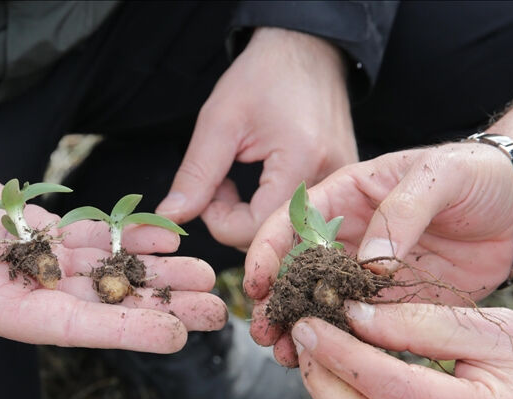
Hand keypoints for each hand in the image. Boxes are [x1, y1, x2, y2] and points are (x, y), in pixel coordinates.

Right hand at [0, 120, 226, 351]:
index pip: (66, 327)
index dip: (122, 331)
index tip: (176, 334)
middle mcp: (16, 289)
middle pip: (99, 304)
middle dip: (156, 304)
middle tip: (215, 306)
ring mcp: (27, 259)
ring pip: (102, 271)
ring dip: (152, 271)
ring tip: (203, 271)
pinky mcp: (31, 228)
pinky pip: (88, 237)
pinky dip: (126, 235)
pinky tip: (163, 231)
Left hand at [156, 27, 357, 249]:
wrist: (307, 49)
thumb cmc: (263, 76)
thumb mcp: (218, 121)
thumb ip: (195, 175)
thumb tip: (170, 217)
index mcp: (302, 161)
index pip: (256, 229)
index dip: (219, 222)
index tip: (207, 194)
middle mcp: (332, 178)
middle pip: (274, 236)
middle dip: (234, 221)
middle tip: (219, 185)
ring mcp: (342, 183)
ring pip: (287, 231)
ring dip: (252, 217)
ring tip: (239, 180)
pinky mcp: (342, 184)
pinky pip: (302, 217)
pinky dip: (272, 210)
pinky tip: (261, 183)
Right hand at [245, 95, 512, 365]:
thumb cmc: (476, 172)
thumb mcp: (438, 176)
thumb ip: (401, 213)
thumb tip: (368, 263)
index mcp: (346, 198)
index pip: (292, 223)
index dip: (267, 252)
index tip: (256, 284)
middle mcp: (349, 237)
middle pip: (299, 271)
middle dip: (277, 301)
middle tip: (264, 331)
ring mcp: (369, 272)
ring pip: (323, 303)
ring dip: (302, 327)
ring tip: (284, 354)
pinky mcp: (395, 301)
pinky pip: (362, 325)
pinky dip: (341, 343)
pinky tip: (327, 360)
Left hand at [289, 303, 512, 398]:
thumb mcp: (494, 329)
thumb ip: (419, 323)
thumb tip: (351, 317)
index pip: (388, 386)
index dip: (339, 353)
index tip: (307, 323)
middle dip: (324, 382)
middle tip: (303, 338)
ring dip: (337, 398)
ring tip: (320, 353)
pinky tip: (351, 376)